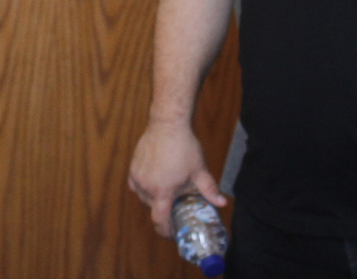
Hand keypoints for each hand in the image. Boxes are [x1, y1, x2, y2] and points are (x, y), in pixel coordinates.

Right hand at [128, 120, 225, 237]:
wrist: (167, 124)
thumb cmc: (184, 146)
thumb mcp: (200, 170)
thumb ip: (210, 190)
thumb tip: (222, 203)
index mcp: (163, 191)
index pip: (159, 219)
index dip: (165, 230)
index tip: (171, 233)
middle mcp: (147, 186)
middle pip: (153, 209)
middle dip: (163, 212)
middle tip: (174, 208)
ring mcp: (138, 177)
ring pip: (144, 198)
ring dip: (153, 200)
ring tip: (166, 192)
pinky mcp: (133, 168)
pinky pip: (135, 186)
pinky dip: (143, 189)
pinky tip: (153, 183)